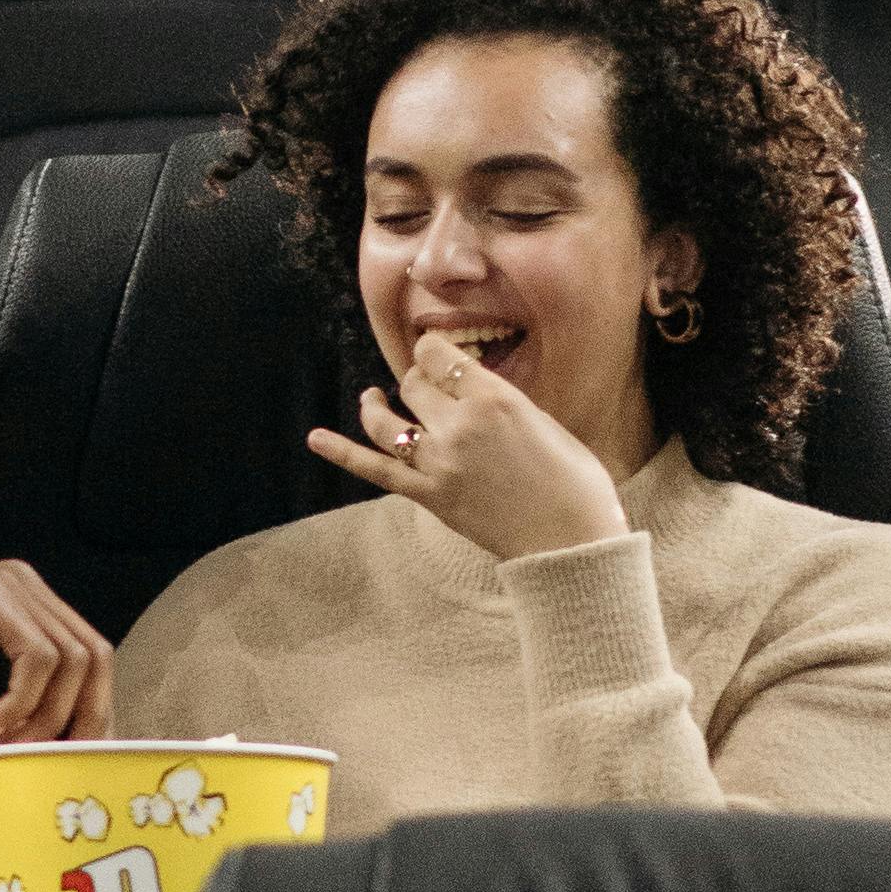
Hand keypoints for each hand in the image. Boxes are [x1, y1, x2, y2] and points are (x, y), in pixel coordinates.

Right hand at [0, 558, 112, 745]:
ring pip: (72, 659)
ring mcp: (11, 589)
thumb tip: (44, 758)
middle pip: (95, 656)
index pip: (90, 660)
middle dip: (82, 718)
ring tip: (3, 743)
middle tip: (48, 760)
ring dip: (45, 715)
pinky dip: (22, 699)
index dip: (93, 712)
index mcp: (27, 613)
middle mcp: (27, 592)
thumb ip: (7, 724)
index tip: (76, 761)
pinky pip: (38, 655)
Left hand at [307, 332, 629, 562]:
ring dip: (375, 406)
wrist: (571, 542)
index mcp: (493, 398)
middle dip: (417, 380)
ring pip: (387, 421)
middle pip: (413, 384)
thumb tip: (471, 392)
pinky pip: (376, 470)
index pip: (439, 355)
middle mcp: (459, 425)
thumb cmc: (574, 482)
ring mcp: (439, 463)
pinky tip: (315, 439)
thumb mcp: (544, 421)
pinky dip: (342, 452)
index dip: (433, 349)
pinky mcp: (429, 496)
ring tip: (372, 398)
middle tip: (429, 388)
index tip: (437, 353)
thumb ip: (501, 402)